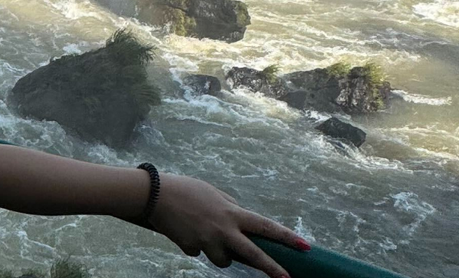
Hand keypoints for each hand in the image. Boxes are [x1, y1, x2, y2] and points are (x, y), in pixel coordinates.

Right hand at [147, 173, 309, 277]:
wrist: (153, 195)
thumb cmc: (185, 189)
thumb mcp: (214, 194)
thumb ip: (230, 208)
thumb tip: (241, 223)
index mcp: (231, 213)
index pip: (266, 226)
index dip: (287, 237)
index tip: (305, 246)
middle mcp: (223, 229)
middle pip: (253, 254)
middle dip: (272, 268)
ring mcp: (207, 241)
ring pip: (223, 260)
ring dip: (218, 252)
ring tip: (202, 232)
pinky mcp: (191, 248)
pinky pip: (198, 252)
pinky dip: (194, 244)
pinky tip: (184, 230)